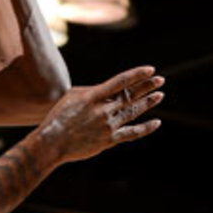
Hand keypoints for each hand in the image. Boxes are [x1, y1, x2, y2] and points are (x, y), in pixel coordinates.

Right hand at [36, 66, 163, 163]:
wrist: (52, 142)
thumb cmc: (59, 117)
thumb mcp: (72, 97)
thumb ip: (93, 91)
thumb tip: (111, 90)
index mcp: (92, 96)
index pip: (120, 82)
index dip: (137, 75)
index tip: (151, 69)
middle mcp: (103, 110)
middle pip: (130, 96)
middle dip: (147, 87)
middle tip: (160, 80)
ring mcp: (107, 126)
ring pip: (133, 112)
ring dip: (148, 103)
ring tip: (160, 95)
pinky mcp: (109, 140)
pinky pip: (132, 133)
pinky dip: (145, 128)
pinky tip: (156, 122)